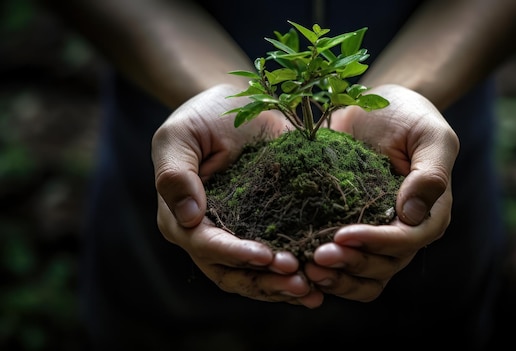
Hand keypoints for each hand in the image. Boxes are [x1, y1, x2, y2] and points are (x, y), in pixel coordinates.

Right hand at [151, 84, 323, 307]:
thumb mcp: (180, 136)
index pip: (206, 245)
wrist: (240, 105)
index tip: (266, 256)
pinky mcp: (265, 228)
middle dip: (264, 281)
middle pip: (232, 272)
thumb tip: (189, 218)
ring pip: (255, 276)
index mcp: (182, 217)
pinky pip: (276, 261)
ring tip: (312, 291)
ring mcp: (238, 235)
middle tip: (298, 283)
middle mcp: (208, 234)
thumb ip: (174, 175)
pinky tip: (320, 281)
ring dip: (281, 287)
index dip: (236, 254)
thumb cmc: (203, 117)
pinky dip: (294, 274)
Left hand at [304, 84, 458, 300]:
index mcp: (429, 214)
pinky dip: (327, 272)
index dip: (376, 243)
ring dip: (338, 277)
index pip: (406, 240)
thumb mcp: (431, 135)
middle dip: (351, 264)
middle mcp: (405, 232)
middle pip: (383, 266)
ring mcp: (376, 234)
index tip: (343, 236)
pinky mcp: (349, 230)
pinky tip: (300, 265)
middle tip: (317, 256)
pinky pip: (343, 264)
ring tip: (308, 268)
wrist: (374, 106)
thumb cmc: (408, 116)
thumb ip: (431, 174)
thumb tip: (413, 214)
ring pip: (364, 276)